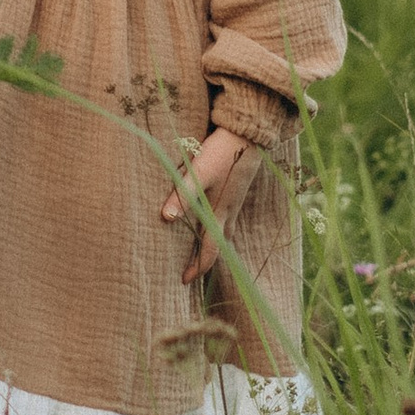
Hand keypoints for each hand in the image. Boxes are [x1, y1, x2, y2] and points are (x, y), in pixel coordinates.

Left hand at [162, 128, 252, 284]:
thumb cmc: (222, 152)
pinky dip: (217, 225)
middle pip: (219, 244)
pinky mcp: (236, 188)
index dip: (197, 268)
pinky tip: (211, 217)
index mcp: (220, 213)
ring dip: (213, 243)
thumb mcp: (198, 172)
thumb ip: (182, 195)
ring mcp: (234, 200)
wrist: (249, 133)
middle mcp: (229, 211)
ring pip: (224, 230)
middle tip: (191, 272)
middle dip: (205, 260)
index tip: (184, 281)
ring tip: (200, 249)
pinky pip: (227, 216)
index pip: (210, 251)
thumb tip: (165, 219)